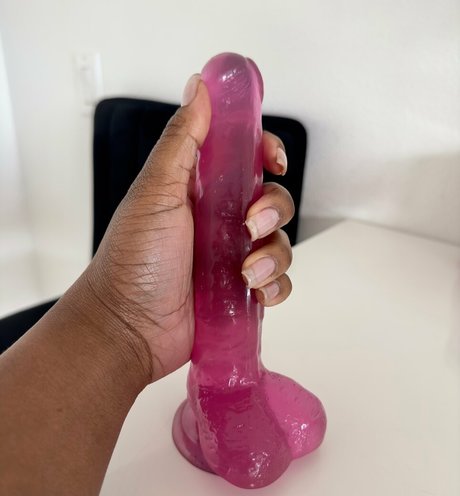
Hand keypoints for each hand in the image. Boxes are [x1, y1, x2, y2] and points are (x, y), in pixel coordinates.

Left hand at [80, 76, 294, 382]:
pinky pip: (277, 282)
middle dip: (274, 209)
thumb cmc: (134, 259)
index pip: (245, 158)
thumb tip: (199, 87)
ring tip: (246, 272)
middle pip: (272, 200)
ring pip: (280, 243)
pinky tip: (255, 292)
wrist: (129, 326)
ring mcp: (232, 257)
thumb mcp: (156, 190)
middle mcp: (220, 221)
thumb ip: (182, 139)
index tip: (274, 159)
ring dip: (274, 254)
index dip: (266, 151)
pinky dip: (275, 286)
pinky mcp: (241, 292)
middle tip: (251, 225)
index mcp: (201, 190)